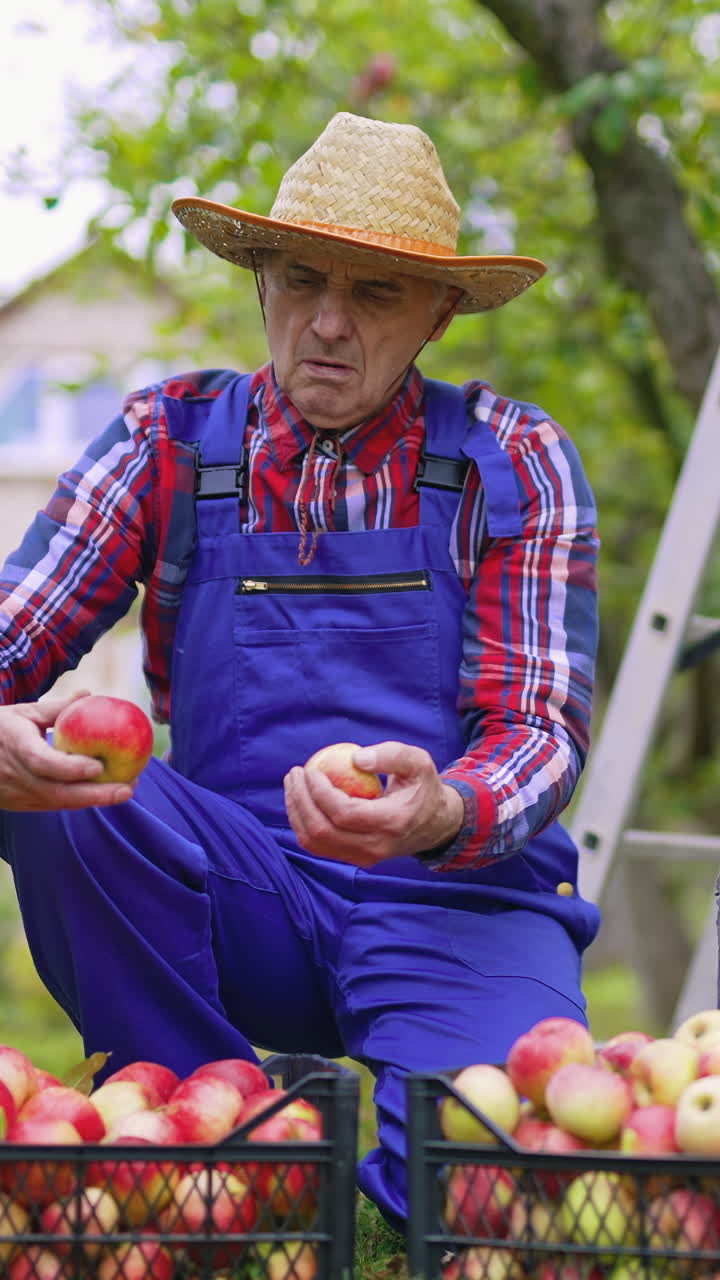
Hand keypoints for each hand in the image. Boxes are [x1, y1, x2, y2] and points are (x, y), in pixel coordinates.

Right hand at [0, 692, 134, 811]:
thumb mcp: (22, 713)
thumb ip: (55, 708)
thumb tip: (89, 695)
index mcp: (14, 746)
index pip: (43, 763)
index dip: (70, 768)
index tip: (98, 766)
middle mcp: (15, 775)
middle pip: (58, 793)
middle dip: (95, 794)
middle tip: (128, 788)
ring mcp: (17, 794)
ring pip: (58, 804)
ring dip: (92, 800)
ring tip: (124, 791)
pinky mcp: (20, 805)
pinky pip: (53, 805)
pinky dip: (79, 801)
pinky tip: (104, 794)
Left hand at [283, 741, 463, 867]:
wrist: (434, 825)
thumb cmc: (423, 788)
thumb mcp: (419, 763)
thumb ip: (392, 755)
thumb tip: (356, 759)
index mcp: (392, 823)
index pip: (344, 814)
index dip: (320, 792)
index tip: (311, 769)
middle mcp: (375, 847)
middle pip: (322, 830)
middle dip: (301, 800)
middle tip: (295, 772)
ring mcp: (363, 857)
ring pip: (315, 842)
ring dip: (297, 812)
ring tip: (293, 784)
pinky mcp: (354, 859)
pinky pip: (319, 845)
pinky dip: (303, 823)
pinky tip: (300, 800)